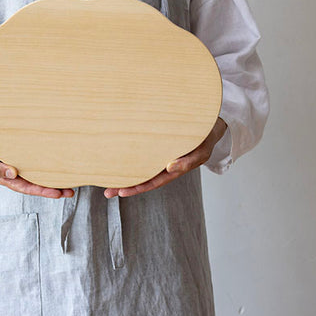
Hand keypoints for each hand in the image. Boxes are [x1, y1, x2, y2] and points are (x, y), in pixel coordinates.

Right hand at [0, 117, 74, 198]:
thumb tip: (14, 174)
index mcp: (0, 175)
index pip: (23, 186)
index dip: (40, 190)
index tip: (56, 192)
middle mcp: (8, 171)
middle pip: (32, 183)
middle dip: (50, 189)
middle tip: (69, 192)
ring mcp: (11, 163)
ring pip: (33, 174)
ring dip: (50, 179)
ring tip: (68, 184)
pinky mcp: (14, 152)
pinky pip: (31, 162)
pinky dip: (43, 166)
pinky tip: (55, 166)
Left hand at [103, 117, 227, 198]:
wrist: (209, 123)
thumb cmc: (205, 138)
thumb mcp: (200, 152)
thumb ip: (187, 161)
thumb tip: (169, 168)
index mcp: (172, 169)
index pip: (152, 182)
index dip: (137, 188)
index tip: (122, 192)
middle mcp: (163, 164)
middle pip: (142, 178)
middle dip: (125, 185)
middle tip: (107, 192)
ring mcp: (159, 154)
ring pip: (139, 166)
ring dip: (124, 173)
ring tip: (106, 179)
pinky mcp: (156, 143)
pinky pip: (141, 152)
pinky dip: (129, 156)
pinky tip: (116, 157)